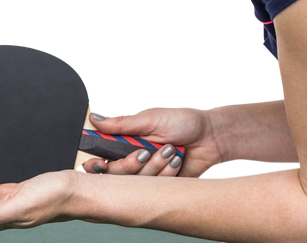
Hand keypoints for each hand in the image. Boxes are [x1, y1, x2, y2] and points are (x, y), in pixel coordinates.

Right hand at [81, 105, 221, 177]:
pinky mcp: (160, 185)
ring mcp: (146, 172)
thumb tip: (94, 117)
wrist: (212, 137)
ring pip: (135, 182)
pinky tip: (176, 161)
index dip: (95, 163)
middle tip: (144, 152)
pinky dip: (166, 173)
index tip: (100, 163)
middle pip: (114, 174)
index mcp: (125, 139)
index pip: (100, 155)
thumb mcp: (151, 118)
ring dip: (154, 166)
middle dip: (129, 165)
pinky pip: (154, 188)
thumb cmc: (184, 122)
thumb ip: (122, 123)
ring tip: (169, 151)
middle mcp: (132, 157)